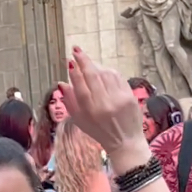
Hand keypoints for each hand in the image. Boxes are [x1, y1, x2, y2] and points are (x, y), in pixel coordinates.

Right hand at [58, 46, 149, 173]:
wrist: (125, 142)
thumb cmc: (99, 132)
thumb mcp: (80, 121)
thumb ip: (70, 102)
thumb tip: (62, 83)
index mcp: (90, 111)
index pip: (80, 86)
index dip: (74, 72)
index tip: (70, 60)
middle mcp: (104, 104)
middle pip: (93, 76)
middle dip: (83, 60)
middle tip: (76, 50)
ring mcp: (119, 99)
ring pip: (105, 74)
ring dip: (96, 66)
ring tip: (90, 65)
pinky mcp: (129, 96)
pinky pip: (117, 77)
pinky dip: (109, 72)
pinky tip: (103, 71)